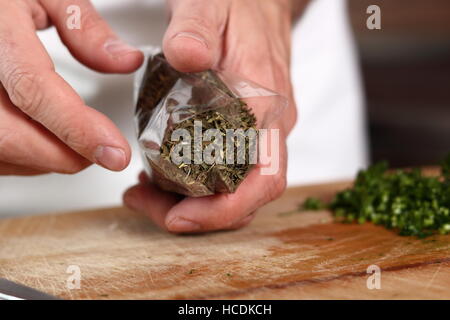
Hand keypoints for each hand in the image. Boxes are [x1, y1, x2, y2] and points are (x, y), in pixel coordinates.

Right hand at [0, 0, 142, 174]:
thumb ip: (84, 27)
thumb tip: (126, 60)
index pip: (32, 90)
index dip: (77, 128)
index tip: (113, 151)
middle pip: (12, 136)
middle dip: (67, 155)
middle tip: (104, 150)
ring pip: (2, 152)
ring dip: (48, 158)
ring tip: (77, 139)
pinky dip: (27, 156)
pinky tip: (47, 140)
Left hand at [124, 0, 297, 232]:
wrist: (260, 3)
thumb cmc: (240, 6)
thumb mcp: (211, 7)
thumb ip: (196, 29)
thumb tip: (186, 54)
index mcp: (267, 104)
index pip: (263, 177)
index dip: (225, 209)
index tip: (180, 217)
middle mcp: (270, 126)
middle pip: (248, 196)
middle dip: (199, 216)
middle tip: (146, 205)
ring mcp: (261, 131)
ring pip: (238, 190)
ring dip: (194, 205)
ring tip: (145, 193)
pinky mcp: (247, 131)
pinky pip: (230, 172)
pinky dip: (197, 187)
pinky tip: (163, 176)